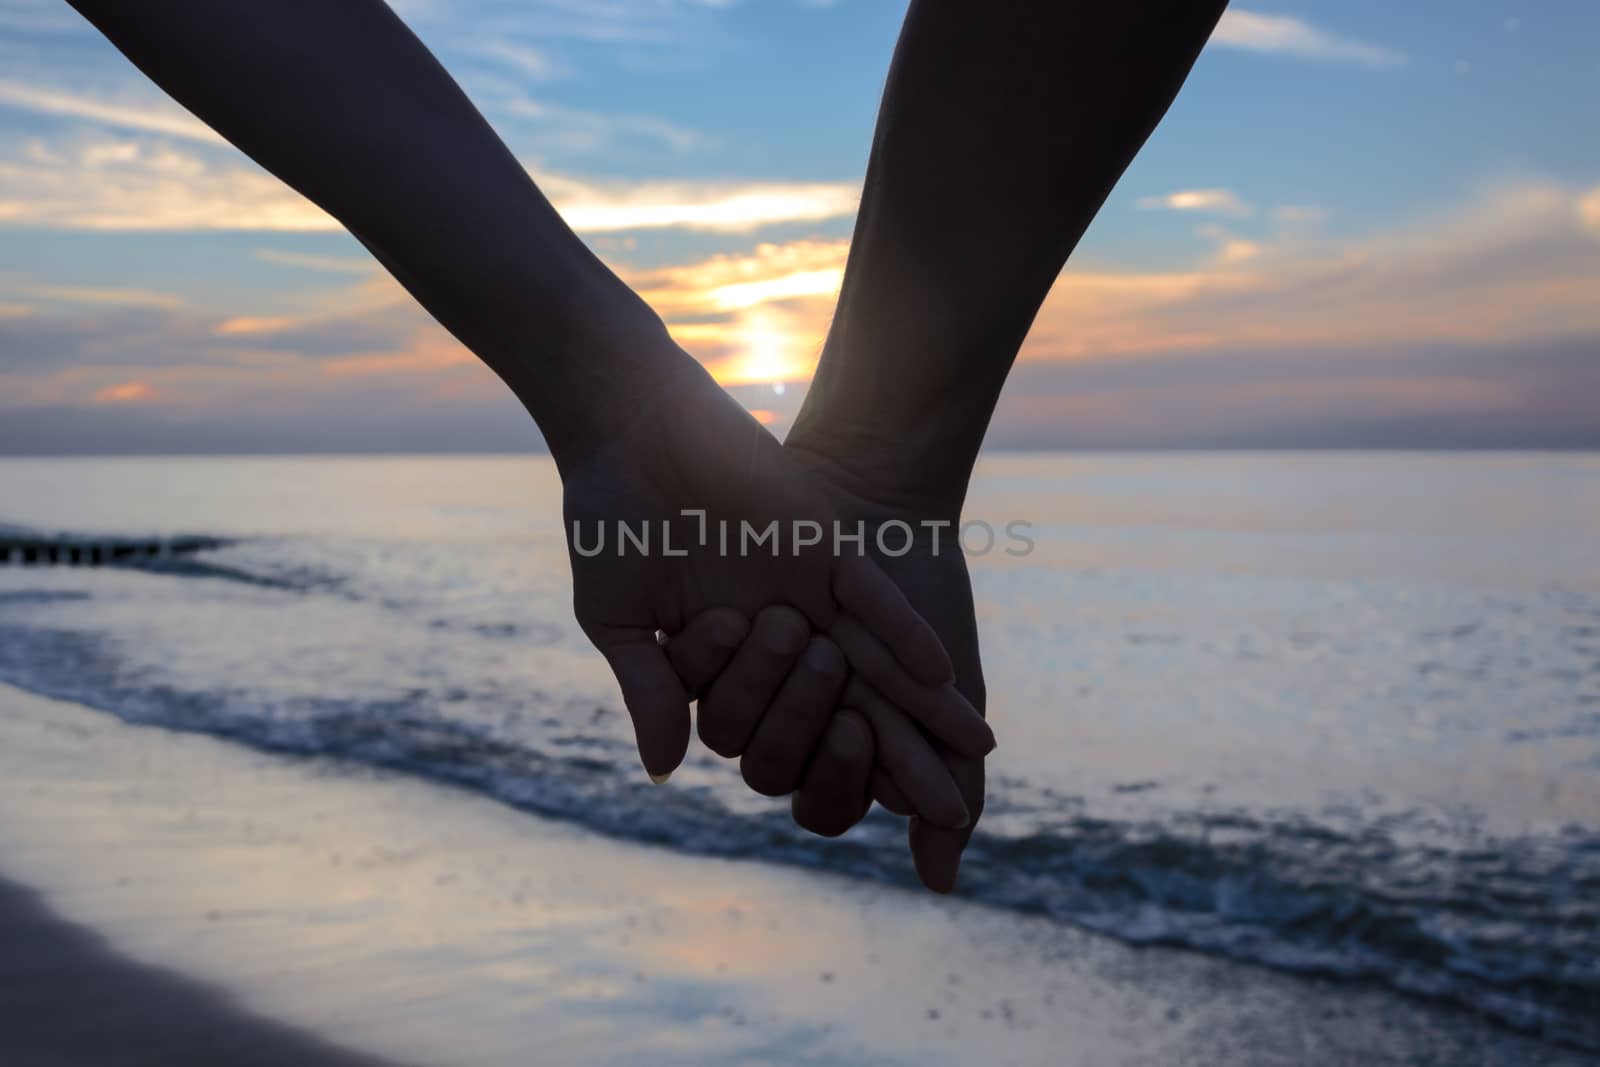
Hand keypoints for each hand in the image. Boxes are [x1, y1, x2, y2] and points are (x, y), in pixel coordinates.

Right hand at [559, 347, 991, 825]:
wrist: (627, 429)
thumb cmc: (610, 521)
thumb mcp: (618, 619)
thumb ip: (650, 690)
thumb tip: (664, 771)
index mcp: (727, 662)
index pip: (769, 734)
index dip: (810, 768)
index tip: (850, 814)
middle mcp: (777, 633)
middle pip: (845, 712)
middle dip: (892, 761)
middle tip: (929, 798)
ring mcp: (806, 592)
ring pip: (875, 664)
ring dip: (927, 709)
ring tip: (981, 755)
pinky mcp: (825, 548)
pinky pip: (872, 599)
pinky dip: (901, 632)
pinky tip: (940, 672)